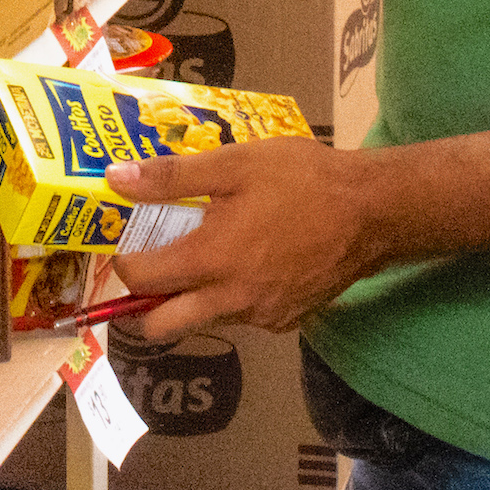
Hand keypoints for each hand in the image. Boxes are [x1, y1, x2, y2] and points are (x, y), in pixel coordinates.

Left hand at [104, 136, 376, 337]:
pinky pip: (241, 318)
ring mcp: (261, 317)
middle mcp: (231, 300)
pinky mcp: (287, 321)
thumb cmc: (303, 180)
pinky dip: (231, 297)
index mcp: (211, 260)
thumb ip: (171, 176)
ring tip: (203, 253)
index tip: (127, 240)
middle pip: (162, 326)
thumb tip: (115, 178)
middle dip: (143, 305)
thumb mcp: (234, 163)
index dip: (123, 261)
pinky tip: (247, 260)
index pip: (141, 280)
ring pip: (203, 321)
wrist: (374, 211)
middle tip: (150, 268)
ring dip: (190, 298)